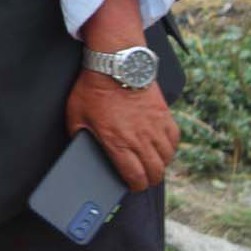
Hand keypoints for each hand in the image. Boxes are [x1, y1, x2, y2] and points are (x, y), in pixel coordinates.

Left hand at [65, 72, 179, 192]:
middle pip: (155, 172)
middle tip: (143, 177)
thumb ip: (80, 136)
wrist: (115, 64)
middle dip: (149, 179)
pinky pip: (174, 139)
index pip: (135, 177)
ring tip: (151, 162)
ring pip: (167, 158)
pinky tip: (161, 146)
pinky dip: (169, 146)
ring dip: (160, 163)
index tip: (132, 185)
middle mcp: (140, 139)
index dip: (135, 186)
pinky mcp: (165, 115)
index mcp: (118, 142)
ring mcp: (155, 127)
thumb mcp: (75, 115)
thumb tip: (82, 148)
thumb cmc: (93, 89)